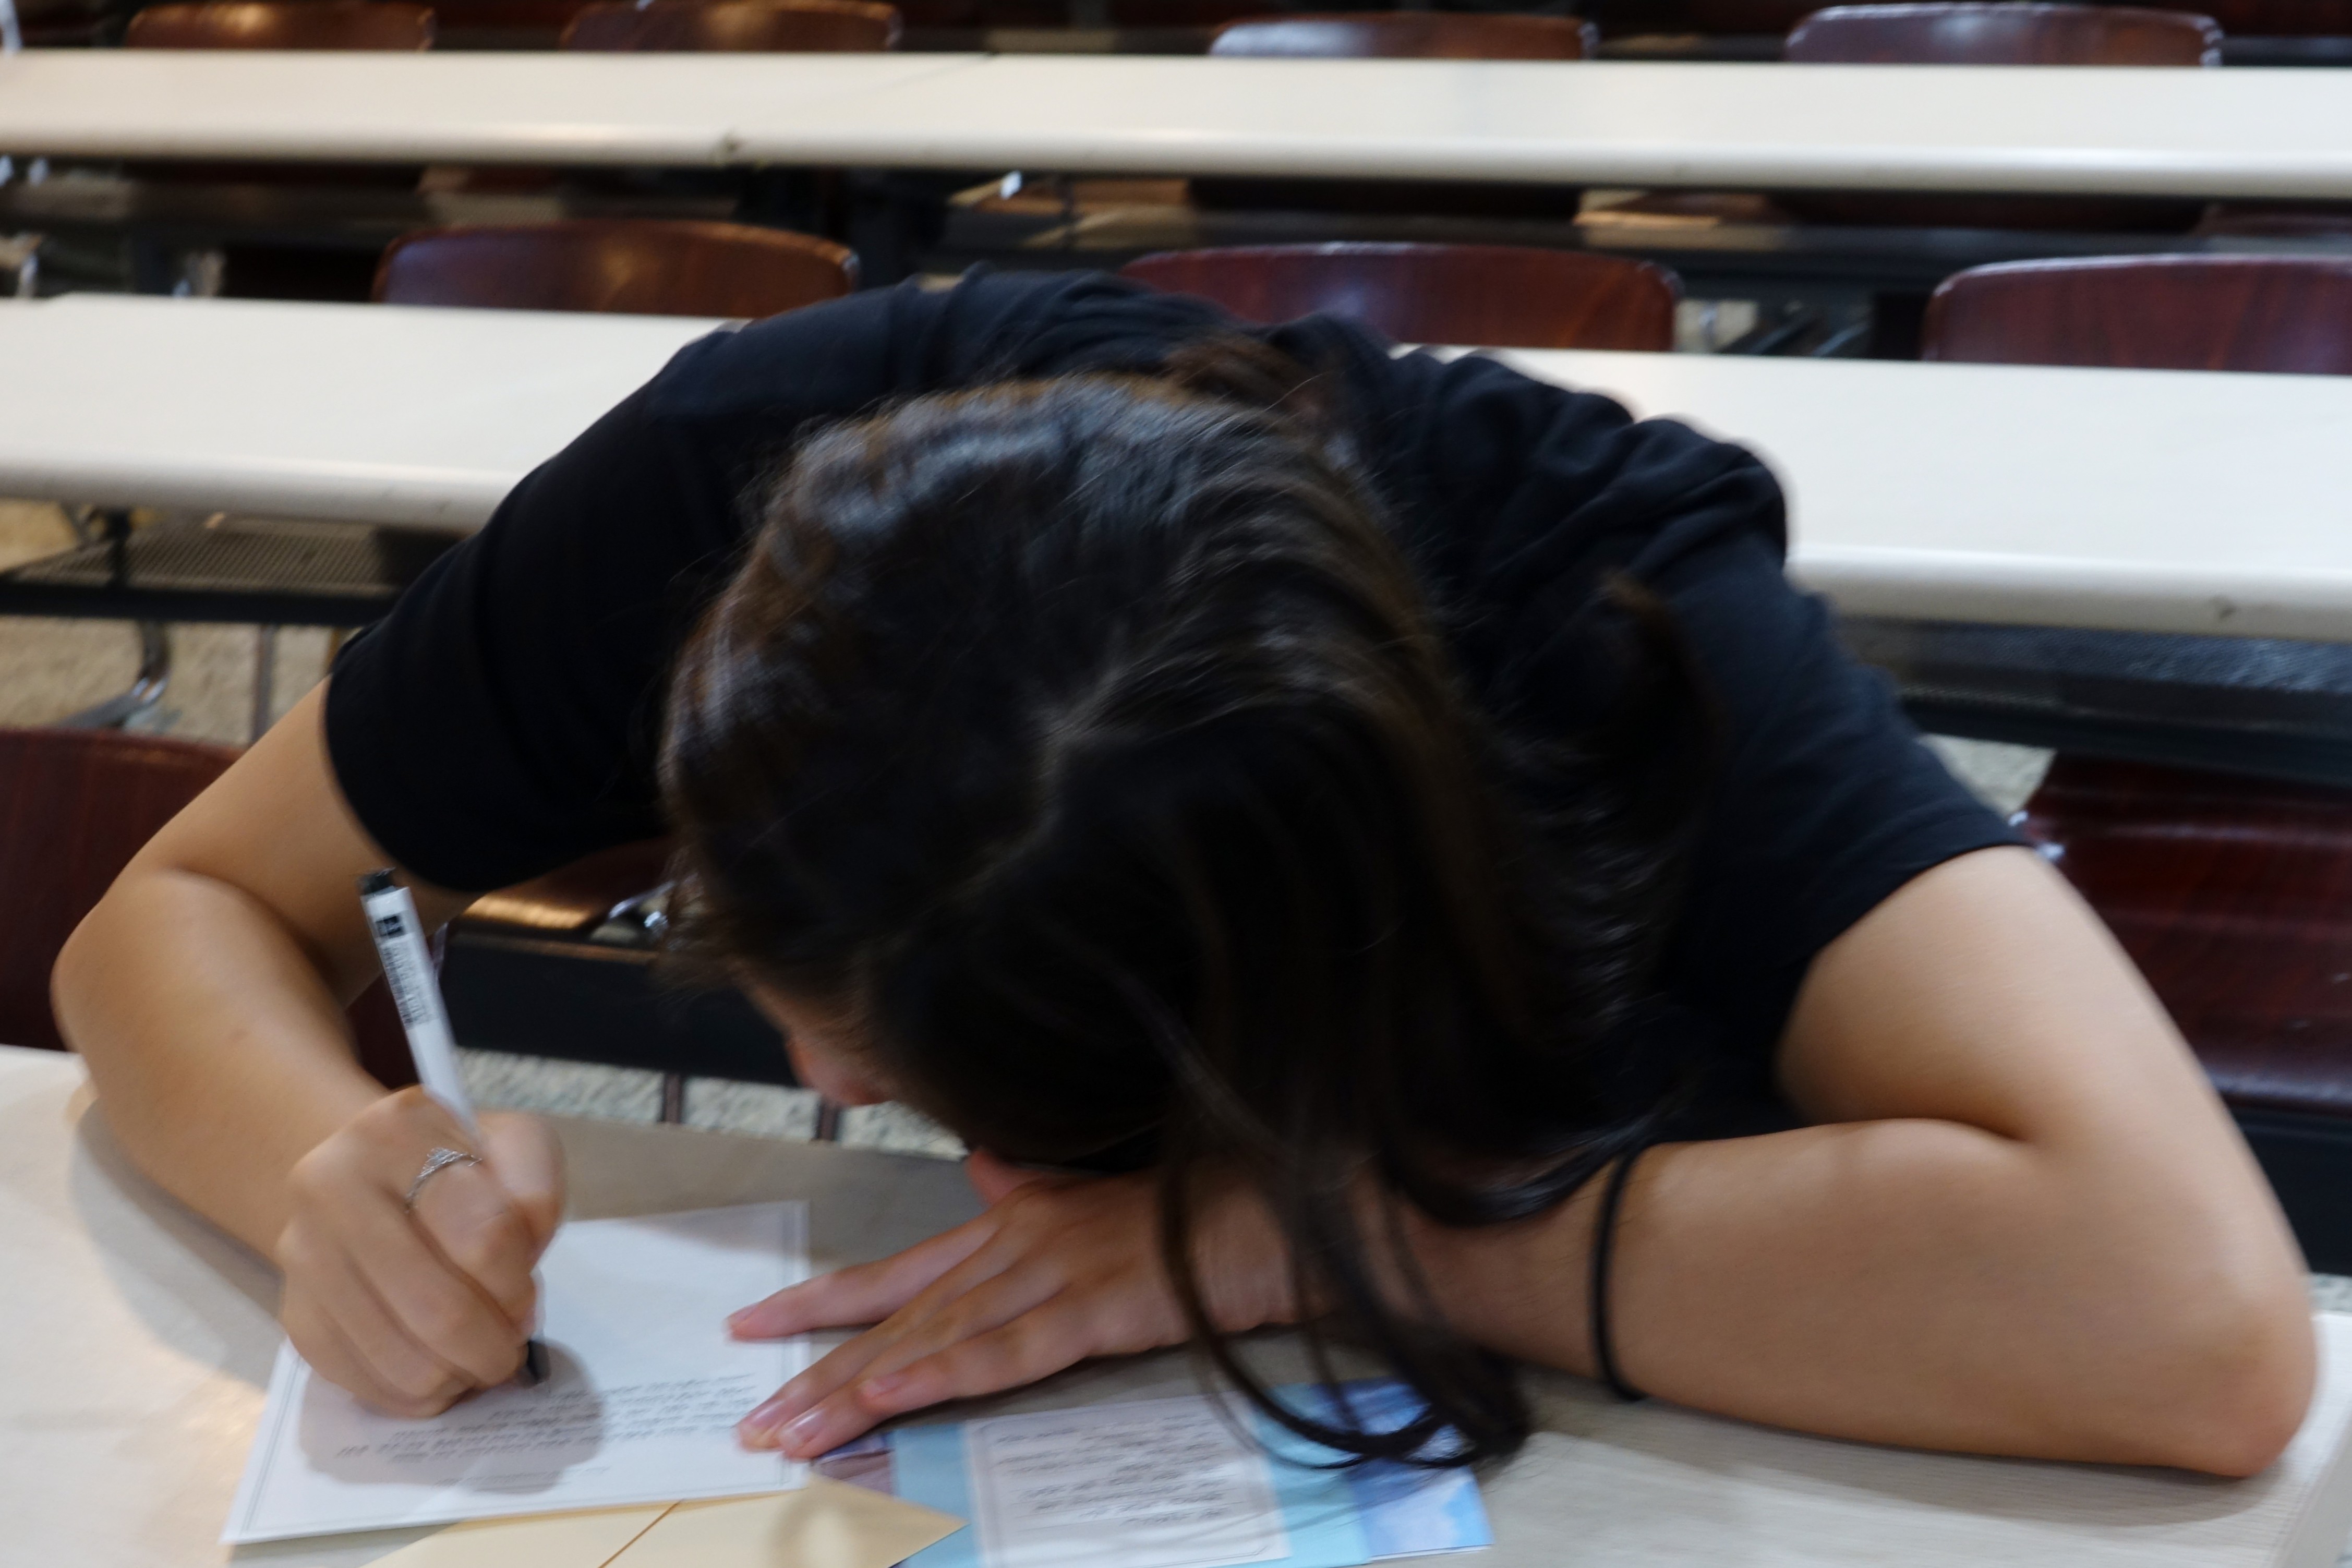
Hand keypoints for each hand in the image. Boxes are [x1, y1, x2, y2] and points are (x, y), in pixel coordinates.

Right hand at [276, 1089, 564, 1416]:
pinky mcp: (294, 1315)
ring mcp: (303, 1255)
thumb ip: (536, 1197)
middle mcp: (331, 1186)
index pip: (482, 1238)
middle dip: (492, 1346)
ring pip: (402, 1360)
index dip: (517, 1285)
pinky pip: (363, 1383)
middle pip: (438, 1310)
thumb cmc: (457, 1164)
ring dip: (457, 1375)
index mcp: (396, 1132)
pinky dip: (414, 1393)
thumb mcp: (514, 1148)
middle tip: (509, 1347)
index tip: (526, 1297)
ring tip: (474, 1356)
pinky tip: (436, 1366)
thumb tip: (519, 1283)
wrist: (366, 1177)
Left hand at [730, 1151, 1292, 1456]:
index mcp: (1005, 1224)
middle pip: (897, 1318)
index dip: (821, 1301)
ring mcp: (1048, 1275)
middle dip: (821, 1372)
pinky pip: (1004, 1350)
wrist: (1254, 1221)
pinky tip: (893, 1391)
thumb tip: (983, 1167)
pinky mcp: (1089, 1310)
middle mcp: (1012, 1245)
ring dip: (858, 1389)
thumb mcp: (1084, 1201)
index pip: (893, 1271)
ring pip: (932, 1337)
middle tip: (758, 1419)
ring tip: (799, 1431)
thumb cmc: (1174, 1222)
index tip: (755, 1324)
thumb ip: (1025, 1189)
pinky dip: (943, 1371)